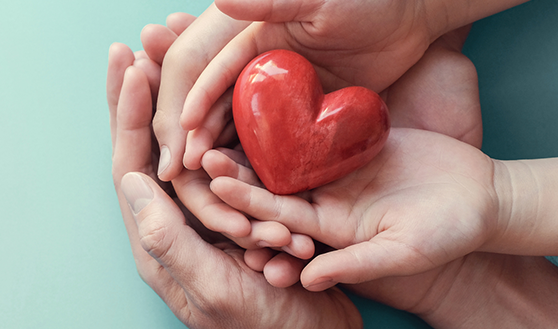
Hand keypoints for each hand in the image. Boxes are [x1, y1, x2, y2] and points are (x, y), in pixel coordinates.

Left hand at [108, 41, 361, 328]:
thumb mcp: (215, 291)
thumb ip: (171, 243)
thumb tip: (132, 184)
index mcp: (159, 243)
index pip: (131, 165)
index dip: (129, 113)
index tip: (131, 64)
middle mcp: (174, 226)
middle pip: (149, 148)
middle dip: (143, 96)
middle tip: (142, 44)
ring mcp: (203, 219)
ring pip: (182, 148)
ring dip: (176, 103)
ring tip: (171, 59)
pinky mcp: (234, 217)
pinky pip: (219, 164)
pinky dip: (215, 127)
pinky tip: (216, 97)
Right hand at [155, 0, 521, 178]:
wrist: (412, 14)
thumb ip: (267, 2)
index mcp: (251, 42)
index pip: (211, 72)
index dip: (194, 99)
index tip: (181, 127)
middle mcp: (259, 74)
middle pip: (217, 109)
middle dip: (199, 136)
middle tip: (186, 168)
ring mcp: (282, 100)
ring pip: (243, 134)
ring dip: (227, 158)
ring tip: (214, 185)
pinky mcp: (307, 120)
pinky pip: (279, 148)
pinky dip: (264, 168)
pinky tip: (256, 191)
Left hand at [204, 25, 494, 289]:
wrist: (479, 199)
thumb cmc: (447, 234)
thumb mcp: (403, 253)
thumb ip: (356, 264)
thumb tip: (310, 280)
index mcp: (327, 230)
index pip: (279, 217)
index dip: (248, 203)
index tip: (216, 188)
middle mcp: (323, 201)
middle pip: (274, 186)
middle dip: (239, 174)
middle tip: (203, 156)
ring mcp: (335, 171)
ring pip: (288, 155)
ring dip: (257, 145)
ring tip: (223, 127)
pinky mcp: (349, 144)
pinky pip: (316, 130)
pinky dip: (293, 120)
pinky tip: (266, 103)